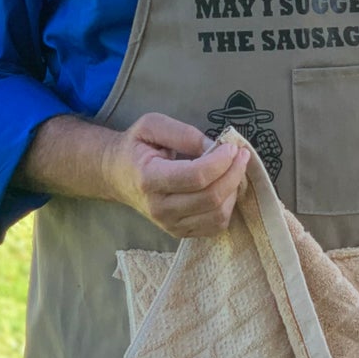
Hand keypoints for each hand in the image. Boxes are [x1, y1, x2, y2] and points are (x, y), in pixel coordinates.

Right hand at [106, 112, 249, 238]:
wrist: (117, 175)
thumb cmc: (136, 147)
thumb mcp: (152, 125)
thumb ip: (183, 133)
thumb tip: (215, 147)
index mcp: (149, 178)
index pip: (196, 176)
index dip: (221, 162)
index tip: (232, 147)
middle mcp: (158, 208)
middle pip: (211, 198)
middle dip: (234, 174)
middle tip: (241, 155)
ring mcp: (169, 224)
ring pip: (217, 215)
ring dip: (233, 190)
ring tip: (233, 169)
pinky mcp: (179, 232)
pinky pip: (215, 226)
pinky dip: (228, 206)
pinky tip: (225, 187)